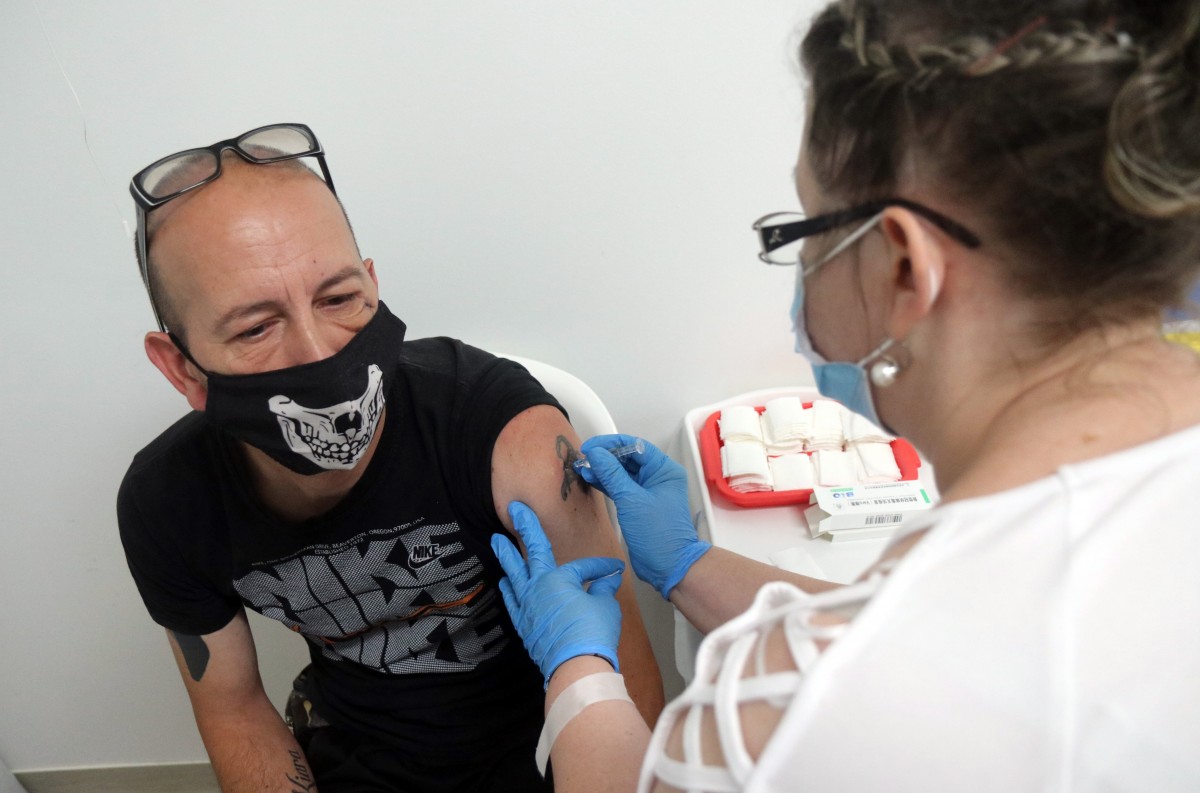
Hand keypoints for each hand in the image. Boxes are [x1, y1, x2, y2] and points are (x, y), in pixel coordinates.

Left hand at [491, 501, 624, 686]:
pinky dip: (508, 590)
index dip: (600, 567)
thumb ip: (603, 590)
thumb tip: (608, 581)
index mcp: (559, 579)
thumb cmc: (592, 634)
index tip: (614, 570)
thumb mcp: (605, 606)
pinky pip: (512, 602)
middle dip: (525, 529)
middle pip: (531, 552)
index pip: (582, 567)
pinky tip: (505, 583)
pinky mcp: (524, 625)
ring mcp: (527, 606)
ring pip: (514, 574)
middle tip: (515, 510)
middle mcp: (538, 588)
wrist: (576, 666)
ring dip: (506, 556)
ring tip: (497, 542)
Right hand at [578, 434, 710, 598]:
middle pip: (627, 458)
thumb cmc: (658, 533)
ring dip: (603, 469)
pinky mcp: (638, 504)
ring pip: (622, 472)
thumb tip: (595, 454)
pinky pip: (620, 486)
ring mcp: (647, 491)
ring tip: (582, 468)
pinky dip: (605, 482)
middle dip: (605, 457)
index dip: (610, 444)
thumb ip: (612, 475)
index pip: (635, 446)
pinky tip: (590, 478)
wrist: (669, 565)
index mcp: (664, 470)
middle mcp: (657, 477)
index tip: (590, 447)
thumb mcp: (632, 500)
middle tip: (583, 458)